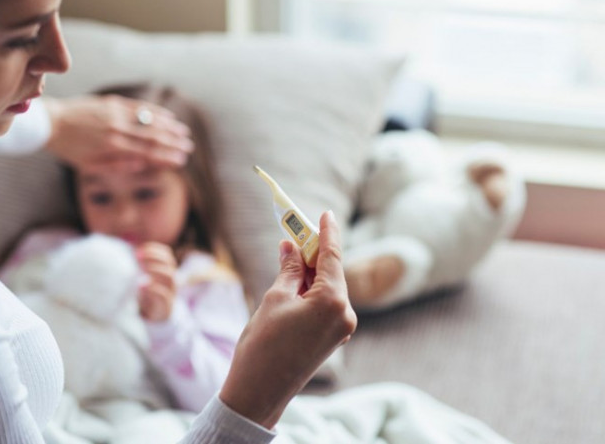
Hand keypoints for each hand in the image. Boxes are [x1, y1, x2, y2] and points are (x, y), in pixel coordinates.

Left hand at [43, 94, 193, 171]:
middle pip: (152, 136)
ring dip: (169, 127)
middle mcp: (117, 129)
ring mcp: (115, 114)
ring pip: (148, 120)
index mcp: (112, 147)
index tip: (181, 161)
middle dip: (173, 143)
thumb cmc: (68, 148)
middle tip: (188, 148)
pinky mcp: (112, 103)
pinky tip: (167, 116)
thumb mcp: (89, 166)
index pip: (146, 152)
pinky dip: (155, 111)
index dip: (166, 157)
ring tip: (184, 133)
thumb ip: (116, 166)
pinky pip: (138, 107)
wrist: (51, 122)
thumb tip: (141, 165)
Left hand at [135, 242, 178, 321]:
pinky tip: (141, 286)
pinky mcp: (166, 306)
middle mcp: (171, 281)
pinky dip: (154, 289)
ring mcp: (170, 293)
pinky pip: (165, 296)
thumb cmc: (146, 295)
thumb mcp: (142, 279)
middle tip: (138, 257)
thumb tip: (123, 251)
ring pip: (170, 278)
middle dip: (154, 258)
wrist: (154, 319)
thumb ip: (137, 268)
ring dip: (155, 271)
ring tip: (141, 270)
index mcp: (166, 271)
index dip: (154, 250)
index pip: (166, 255)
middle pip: (169, 264)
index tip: (138, 250)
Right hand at [219, 211, 356, 428]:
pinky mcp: (333, 338)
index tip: (326, 213)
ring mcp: (341, 328)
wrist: (259, 392)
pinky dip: (312, 291)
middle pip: (332, 272)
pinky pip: (326, 305)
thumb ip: (289, 269)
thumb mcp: (274, 298)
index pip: (333, 256)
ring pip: (329, 289)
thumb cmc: (263, 344)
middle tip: (298, 232)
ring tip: (290, 256)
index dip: (328, 232)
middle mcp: (345, 314)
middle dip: (315, 253)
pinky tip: (295, 281)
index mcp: (333, 301)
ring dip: (311, 272)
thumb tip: (292, 247)